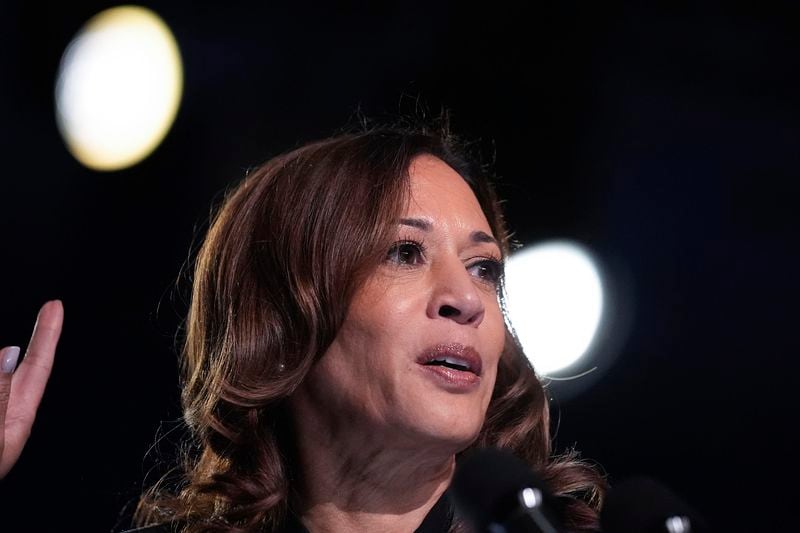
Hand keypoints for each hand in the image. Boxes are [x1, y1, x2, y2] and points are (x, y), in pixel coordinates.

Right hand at [0, 300, 62, 478]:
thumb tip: (7, 354)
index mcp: (12, 423)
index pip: (35, 370)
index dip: (46, 336)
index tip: (56, 305)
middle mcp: (0, 414)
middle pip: (6, 369)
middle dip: (23, 347)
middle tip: (44, 313)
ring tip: (14, 362)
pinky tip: (2, 369)